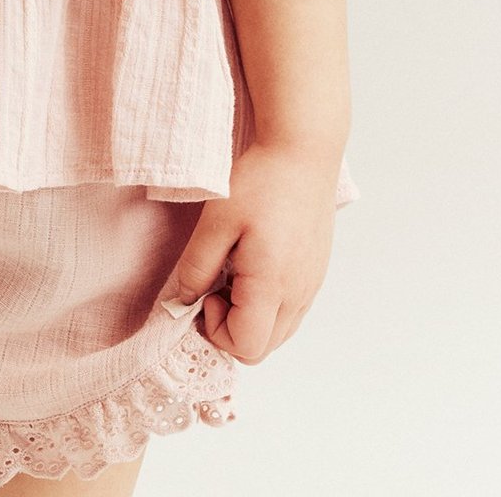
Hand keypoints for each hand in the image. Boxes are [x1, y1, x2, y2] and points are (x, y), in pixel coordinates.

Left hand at [158, 139, 340, 363]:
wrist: (303, 151)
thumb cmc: (260, 181)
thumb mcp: (216, 221)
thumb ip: (197, 267)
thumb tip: (184, 301)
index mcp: (272, 285)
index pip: (245, 347)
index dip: (215, 330)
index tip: (205, 292)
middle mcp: (298, 295)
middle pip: (261, 349)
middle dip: (230, 329)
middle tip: (213, 285)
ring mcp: (311, 286)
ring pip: (278, 333)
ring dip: (249, 318)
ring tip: (232, 273)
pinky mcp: (315, 274)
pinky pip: (290, 311)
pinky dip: (267, 305)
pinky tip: (253, 265)